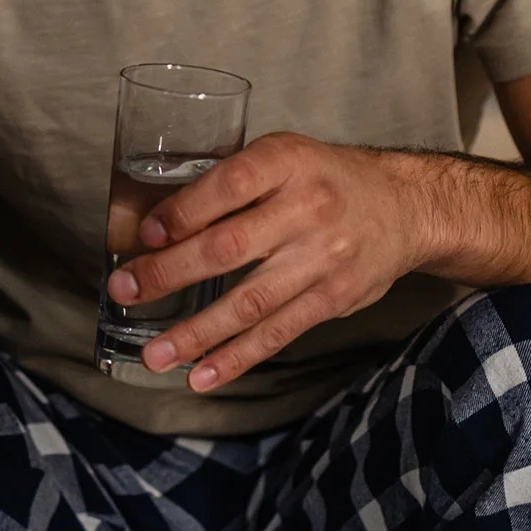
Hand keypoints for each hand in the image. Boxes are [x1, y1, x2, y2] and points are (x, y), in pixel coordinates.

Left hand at [105, 133, 427, 391]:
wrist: (404, 207)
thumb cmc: (325, 179)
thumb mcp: (283, 156)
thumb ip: (231, 183)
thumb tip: (154, 225)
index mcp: (288, 161)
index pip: (230, 184)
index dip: (184, 211)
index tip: (145, 234)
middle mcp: (308, 208)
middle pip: (230, 247)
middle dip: (169, 273)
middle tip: (125, 291)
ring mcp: (324, 259)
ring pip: (250, 302)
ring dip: (196, 332)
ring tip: (154, 354)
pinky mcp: (333, 299)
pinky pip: (277, 333)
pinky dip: (237, 357)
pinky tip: (202, 374)